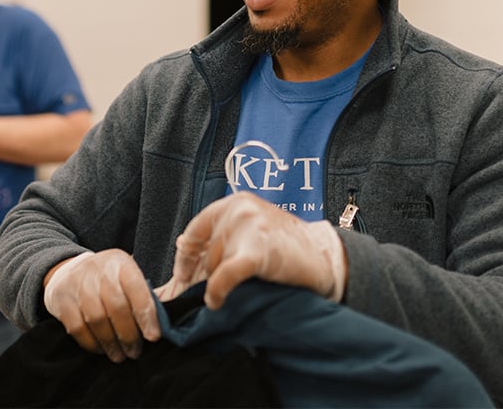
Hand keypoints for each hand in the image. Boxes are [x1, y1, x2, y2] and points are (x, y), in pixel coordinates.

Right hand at [43, 250, 160, 362]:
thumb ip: (142, 295)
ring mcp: (78, 285)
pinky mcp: (62, 301)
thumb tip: (163, 325)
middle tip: (136, 352)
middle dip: (129, 334)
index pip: (136, 288)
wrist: (70, 271)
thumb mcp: (127, 276)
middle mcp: (98, 271)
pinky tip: (102, 350)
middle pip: (116, 306)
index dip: (146, 314)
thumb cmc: (108, 279)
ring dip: (111, 342)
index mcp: (121, 263)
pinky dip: (91, 343)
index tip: (154, 337)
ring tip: (120, 356)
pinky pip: (78, 328)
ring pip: (97, 319)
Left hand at [157, 192, 346, 309]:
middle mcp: (239, 209)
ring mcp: (249, 227)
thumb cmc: (286, 247)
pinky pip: (224, 275)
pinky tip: (216, 301)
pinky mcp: (257, 250)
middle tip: (212, 288)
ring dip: (214, 284)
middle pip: (207, 251)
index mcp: (235, 202)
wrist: (323, 257)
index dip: (186, 255)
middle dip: (207, 274)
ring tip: (221, 295)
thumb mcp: (251, 229)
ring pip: (214, 264)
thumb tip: (180, 244)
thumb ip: (219, 234)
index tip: (183, 273)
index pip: (196, 229)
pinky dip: (216, 291)